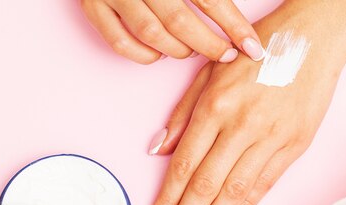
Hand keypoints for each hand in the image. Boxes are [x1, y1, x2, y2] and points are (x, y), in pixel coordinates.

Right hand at [80, 0, 263, 63]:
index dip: (234, 26)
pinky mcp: (93, 8)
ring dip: (177, 50)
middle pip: (180, 21)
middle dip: (208, 45)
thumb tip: (235, 20)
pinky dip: (143, 55)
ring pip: (152, 35)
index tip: (252, 48)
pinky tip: (158, 53)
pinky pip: (120, 43)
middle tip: (224, 55)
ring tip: (190, 51)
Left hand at [147, 2, 345, 204]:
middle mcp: (242, 126)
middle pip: (206, 186)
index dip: (167, 201)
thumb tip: (157, 151)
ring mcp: (271, 138)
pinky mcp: (295, 145)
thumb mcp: (208, 73)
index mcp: (215, 107)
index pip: (184, 166)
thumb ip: (181, 115)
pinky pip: (265, 184)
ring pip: (235, 192)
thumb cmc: (255, 54)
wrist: (314, 39)